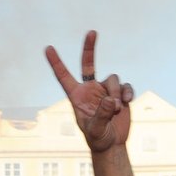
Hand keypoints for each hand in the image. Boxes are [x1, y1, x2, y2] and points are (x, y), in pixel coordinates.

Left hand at [45, 31, 132, 153]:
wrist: (111, 143)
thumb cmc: (97, 138)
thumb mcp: (96, 130)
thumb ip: (102, 115)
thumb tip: (111, 99)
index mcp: (76, 96)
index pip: (64, 76)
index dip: (56, 62)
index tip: (48, 47)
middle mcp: (90, 89)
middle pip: (88, 64)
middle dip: (89, 48)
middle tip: (91, 32)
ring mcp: (105, 90)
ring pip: (113, 78)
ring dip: (116, 93)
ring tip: (116, 109)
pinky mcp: (119, 93)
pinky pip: (125, 85)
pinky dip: (127, 93)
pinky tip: (127, 103)